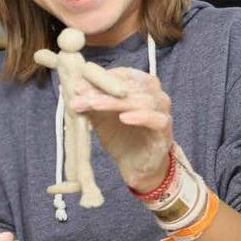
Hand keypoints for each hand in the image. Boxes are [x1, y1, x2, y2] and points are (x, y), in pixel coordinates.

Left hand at [69, 67, 172, 191]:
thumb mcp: (101, 116)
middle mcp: (155, 93)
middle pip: (128, 87)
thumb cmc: (120, 136)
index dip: (100, 77)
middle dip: (102, 90)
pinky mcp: (164, 130)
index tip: (80, 82)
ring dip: (114, 102)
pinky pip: (154, 119)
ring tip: (94, 104)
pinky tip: (124, 118)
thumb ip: (92, 101)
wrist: (135, 166)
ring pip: (140, 100)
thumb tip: (76, 86)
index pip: (122, 74)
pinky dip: (139, 116)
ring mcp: (161, 110)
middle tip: (80, 94)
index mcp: (141, 84)